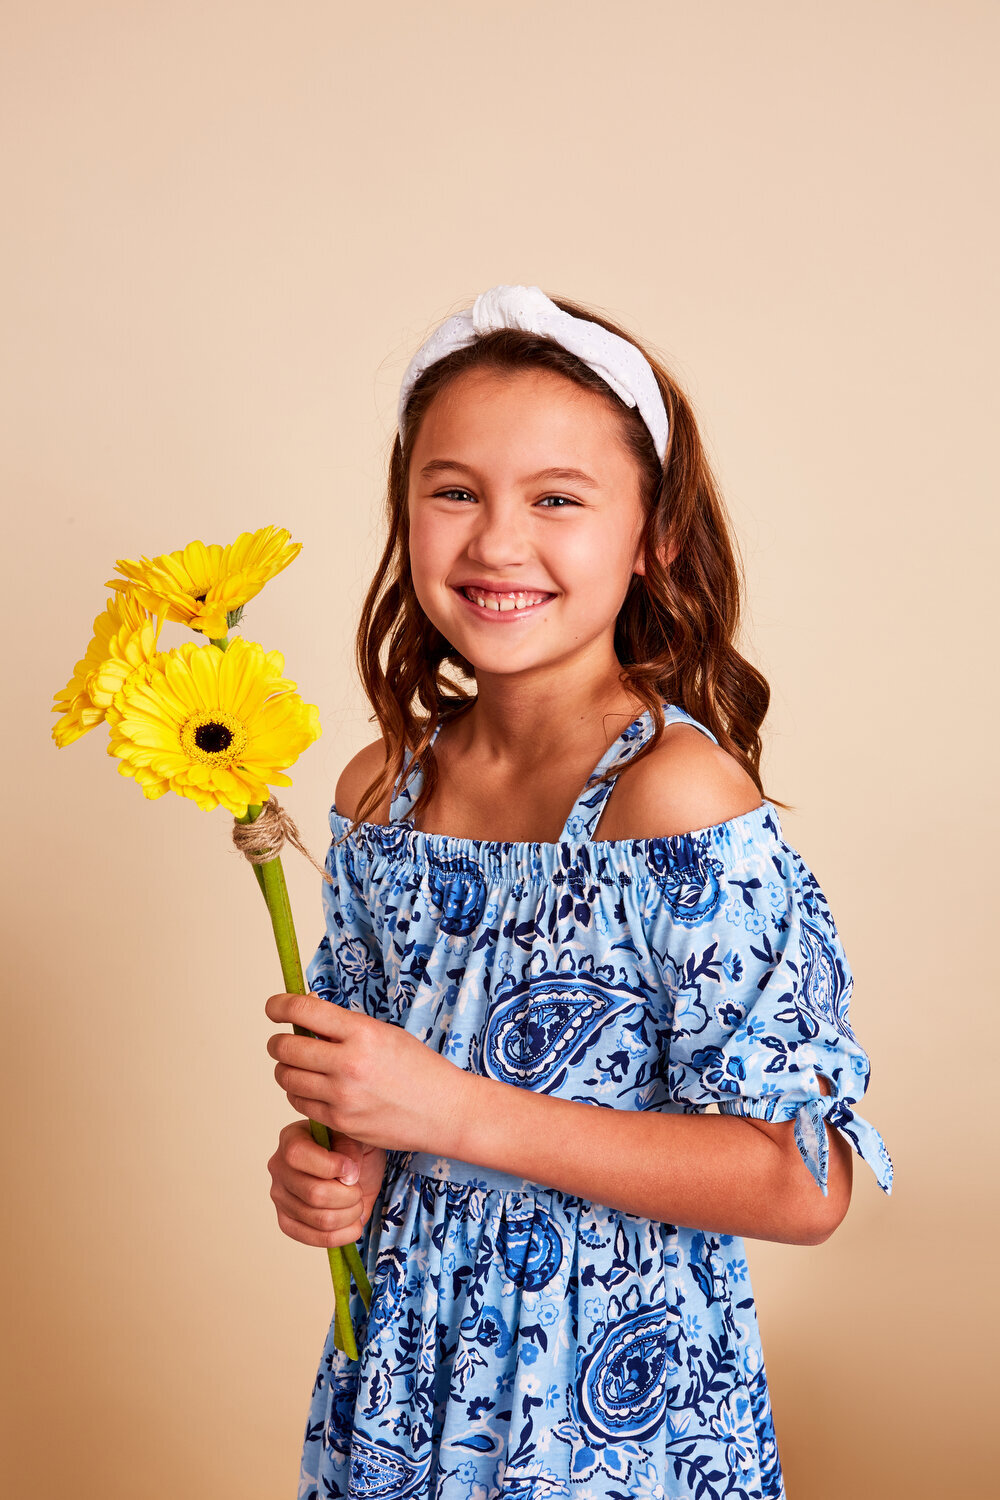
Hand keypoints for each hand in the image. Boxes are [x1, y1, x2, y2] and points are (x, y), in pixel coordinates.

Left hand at [265, 991, 474, 1154]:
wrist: (444, 1111)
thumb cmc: (417, 1068)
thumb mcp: (384, 1034)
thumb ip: (344, 1026)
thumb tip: (304, 1013)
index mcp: (362, 1033)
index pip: (303, 1011)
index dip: (278, 1006)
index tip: (272, 1007)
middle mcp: (348, 1064)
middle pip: (285, 1048)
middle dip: (278, 1042)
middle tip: (282, 1041)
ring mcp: (342, 1097)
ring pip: (287, 1078)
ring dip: (286, 1069)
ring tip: (300, 1066)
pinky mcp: (340, 1122)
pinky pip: (300, 1104)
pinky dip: (300, 1093)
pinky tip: (313, 1088)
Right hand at [267, 1121, 385, 1248]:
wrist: (353, 1168)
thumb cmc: (351, 1148)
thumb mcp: (355, 1135)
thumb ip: (350, 1147)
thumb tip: (348, 1174)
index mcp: (292, 1138)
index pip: (297, 1155)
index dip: (330, 1166)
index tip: (353, 1170)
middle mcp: (278, 1168)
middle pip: (313, 1193)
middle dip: (348, 1196)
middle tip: (359, 1190)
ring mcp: (280, 1197)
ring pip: (318, 1219)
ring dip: (349, 1216)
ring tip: (357, 1205)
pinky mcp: (286, 1222)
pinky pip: (311, 1237)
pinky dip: (339, 1236)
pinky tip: (353, 1225)